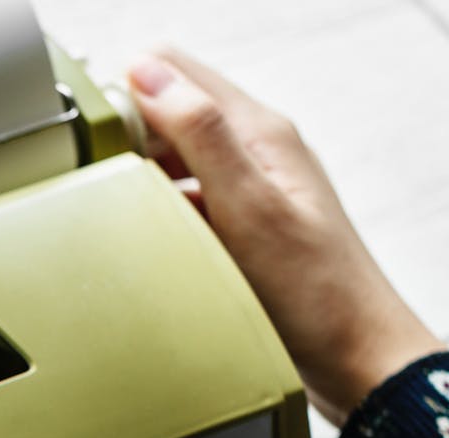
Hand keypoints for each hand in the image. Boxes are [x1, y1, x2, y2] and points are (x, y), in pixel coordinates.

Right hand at [126, 49, 444, 425]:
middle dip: (122, 136)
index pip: (172, 69)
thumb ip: (201, 134)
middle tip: (95, 184)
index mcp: (259, 132)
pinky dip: (157, 213)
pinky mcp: (241, 225)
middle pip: (166, 111)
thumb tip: (149, 73)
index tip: (92, 139)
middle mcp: (254, 151)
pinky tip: (148, 244)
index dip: (123, 93)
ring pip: (170, 158)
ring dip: (137, 175)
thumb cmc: (317, 293)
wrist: (356, 357)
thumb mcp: (250, 207)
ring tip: (115, 214)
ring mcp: (248, 188)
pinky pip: (183, 200)